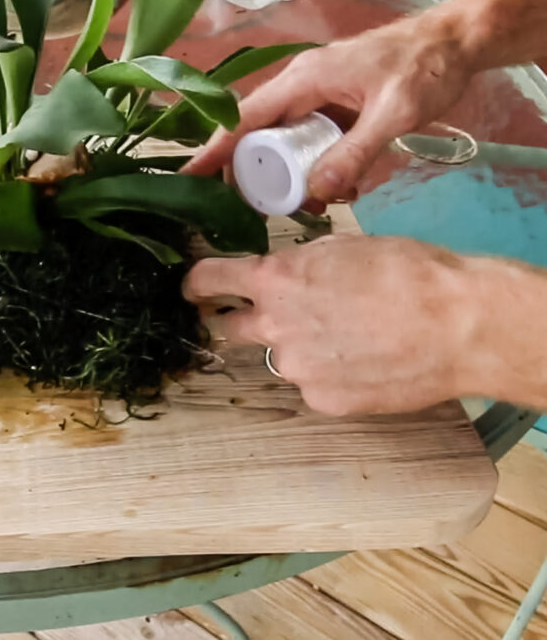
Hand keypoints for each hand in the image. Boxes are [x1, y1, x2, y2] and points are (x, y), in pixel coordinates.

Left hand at [182, 235, 546, 414]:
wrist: (458, 325)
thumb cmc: (409, 273)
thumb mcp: (344, 248)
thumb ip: (302, 264)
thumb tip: (289, 272)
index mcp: (274, 280)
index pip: (207, 281)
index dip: (194, 285)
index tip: (190, 290)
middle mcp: (273, 327)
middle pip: (227, 328)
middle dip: (239, 322)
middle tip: (272, 317)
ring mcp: (296, 369)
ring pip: (279, 358)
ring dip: (297, 348)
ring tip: (347, 339)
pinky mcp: (322, 400)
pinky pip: (312, 385)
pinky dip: (328, 375)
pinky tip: (363, 364)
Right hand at [183, 14, 476, 201]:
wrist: (459, 41)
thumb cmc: (427, 67)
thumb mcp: (393, 113)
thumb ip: (355, 153)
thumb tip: (317, 193)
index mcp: (303, 80)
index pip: (244, 118)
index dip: (215, 149)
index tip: (190, 177)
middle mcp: (301, 86)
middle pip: (259, 135)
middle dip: (259, 174)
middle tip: (264, 210)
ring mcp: (317, 95)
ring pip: (285, 142)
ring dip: (293, 175)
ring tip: (312, 206)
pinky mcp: (334, 105)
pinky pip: (311, 140)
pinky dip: (318, 166)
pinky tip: (341, 188)